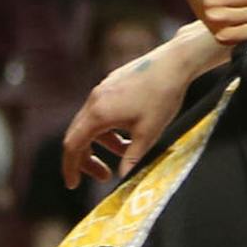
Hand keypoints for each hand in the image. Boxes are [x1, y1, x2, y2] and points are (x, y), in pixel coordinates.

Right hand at [61, 46, 189, 187]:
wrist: (176, 61)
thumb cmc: (163, 95)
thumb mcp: (149, 132)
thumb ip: (132, 157)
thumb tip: (122, 179)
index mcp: (98, 114)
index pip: (72, 146)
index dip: (70, 168)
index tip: (73, 185)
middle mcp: (94, 100)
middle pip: (78, 136)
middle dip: (87, 159)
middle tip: (102, 176)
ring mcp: (102, 89)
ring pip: (92, 123)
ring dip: (103, 143)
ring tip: (124, 153)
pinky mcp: (112, 83)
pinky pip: (102, 110)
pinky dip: (109, 127)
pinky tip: (129, 132)